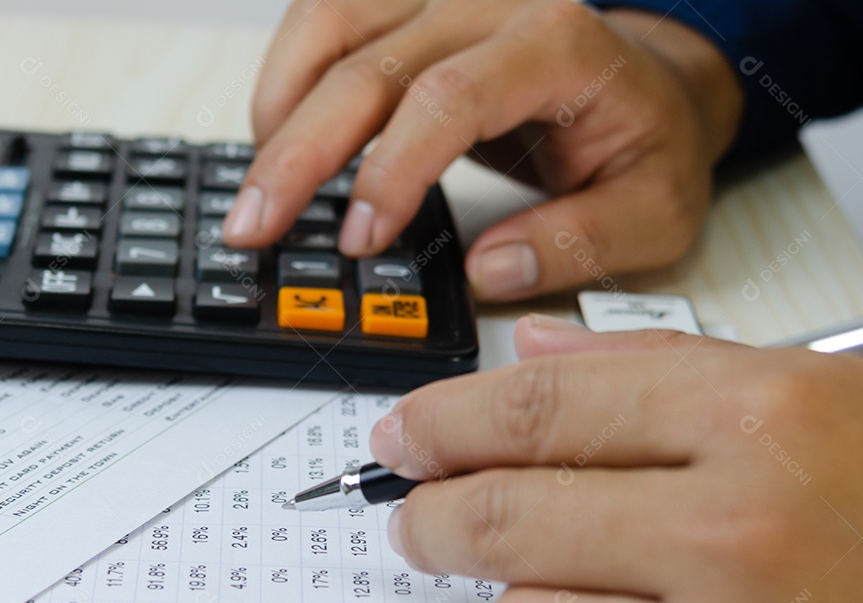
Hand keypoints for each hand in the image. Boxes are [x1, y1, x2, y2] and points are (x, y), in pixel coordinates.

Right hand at [221, 0, 742, 301]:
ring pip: (328, 22)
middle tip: (255, 225)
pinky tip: (278, 135)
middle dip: (297, 151)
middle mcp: (492, 3)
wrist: (646, 83)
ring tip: (259, 187)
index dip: (389, 170)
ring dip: (278, 107)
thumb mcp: (653, 210)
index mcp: (557, 45)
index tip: (357, 240)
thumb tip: (492, 270)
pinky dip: (288, 78)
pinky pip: (326, 18)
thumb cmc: (645, 141)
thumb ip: (581, 241)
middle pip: (366, 61)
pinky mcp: (411, 6)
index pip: (448, 98)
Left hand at [371, 315, 862, 602]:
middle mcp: (739, 528)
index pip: (535, 408)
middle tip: (415, 512)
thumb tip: (533, 354)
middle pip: (502, 514)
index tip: (401, 436)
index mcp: (755, 414)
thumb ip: (655, 367)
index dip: (441, 420)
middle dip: (429, 516)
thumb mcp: (806, 390)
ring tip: (537, 582)